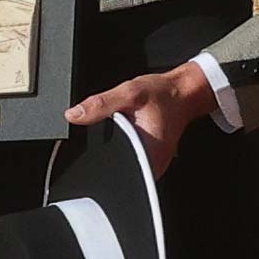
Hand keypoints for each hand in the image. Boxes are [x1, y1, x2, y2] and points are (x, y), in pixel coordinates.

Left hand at [69, 61, 214, 179]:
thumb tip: (74, 115)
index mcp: (148, 152)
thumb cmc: (165, 93)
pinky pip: (131, 159)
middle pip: (117, 167)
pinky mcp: (152, 160)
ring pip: (124, 164)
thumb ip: (101, 104)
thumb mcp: (130, 92)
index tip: (103, 137)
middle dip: (107, 150)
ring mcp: (153, 165)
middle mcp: (153, 165)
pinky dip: (125, 148)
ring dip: (117, 149)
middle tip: (120, 125)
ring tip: (128, 128)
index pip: (113, 165)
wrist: (184, 93)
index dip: (98, 154)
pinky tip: (129, 134)